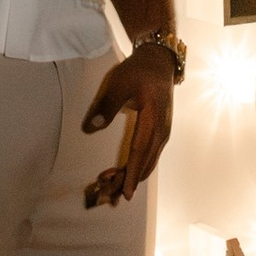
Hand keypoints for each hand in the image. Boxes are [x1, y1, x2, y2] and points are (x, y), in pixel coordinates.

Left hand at [81, 40, 176, 204]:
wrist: (159, 62)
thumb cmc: (138, 71)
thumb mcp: (119, 82)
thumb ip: (106, 105)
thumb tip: (91, 128)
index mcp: (153, 119)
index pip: (140, 151)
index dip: (131, 173)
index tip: (125, 192)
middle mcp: (162, 130)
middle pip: (146, 161)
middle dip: (129, 179)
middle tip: (110, 193)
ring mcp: (163, 132)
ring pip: (149, 161)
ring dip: (133, 174)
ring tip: (112, 185)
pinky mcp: (160, 132)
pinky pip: (150, 154)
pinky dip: (138, 166)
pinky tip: (124, 171)